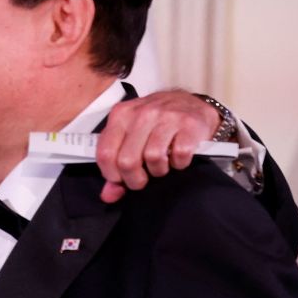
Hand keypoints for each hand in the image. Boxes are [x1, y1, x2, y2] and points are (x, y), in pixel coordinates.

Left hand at [95, 89, 220, 202]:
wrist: (192, 102)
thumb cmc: (157, 121)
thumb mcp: (131, 134)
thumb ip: (116, 163)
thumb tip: (108, 195)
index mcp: (121, 115)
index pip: (105, 153)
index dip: (112, 175)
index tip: (121, 179)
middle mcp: (141, 114)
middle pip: (127, 160)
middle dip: (135, 179)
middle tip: (143, 178)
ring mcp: (166, 117)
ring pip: (153, 158)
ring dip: (158, 170)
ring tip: (161, 165)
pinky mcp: (189, 124)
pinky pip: (179, 155)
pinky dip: (179, 163)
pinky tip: (177, 158)